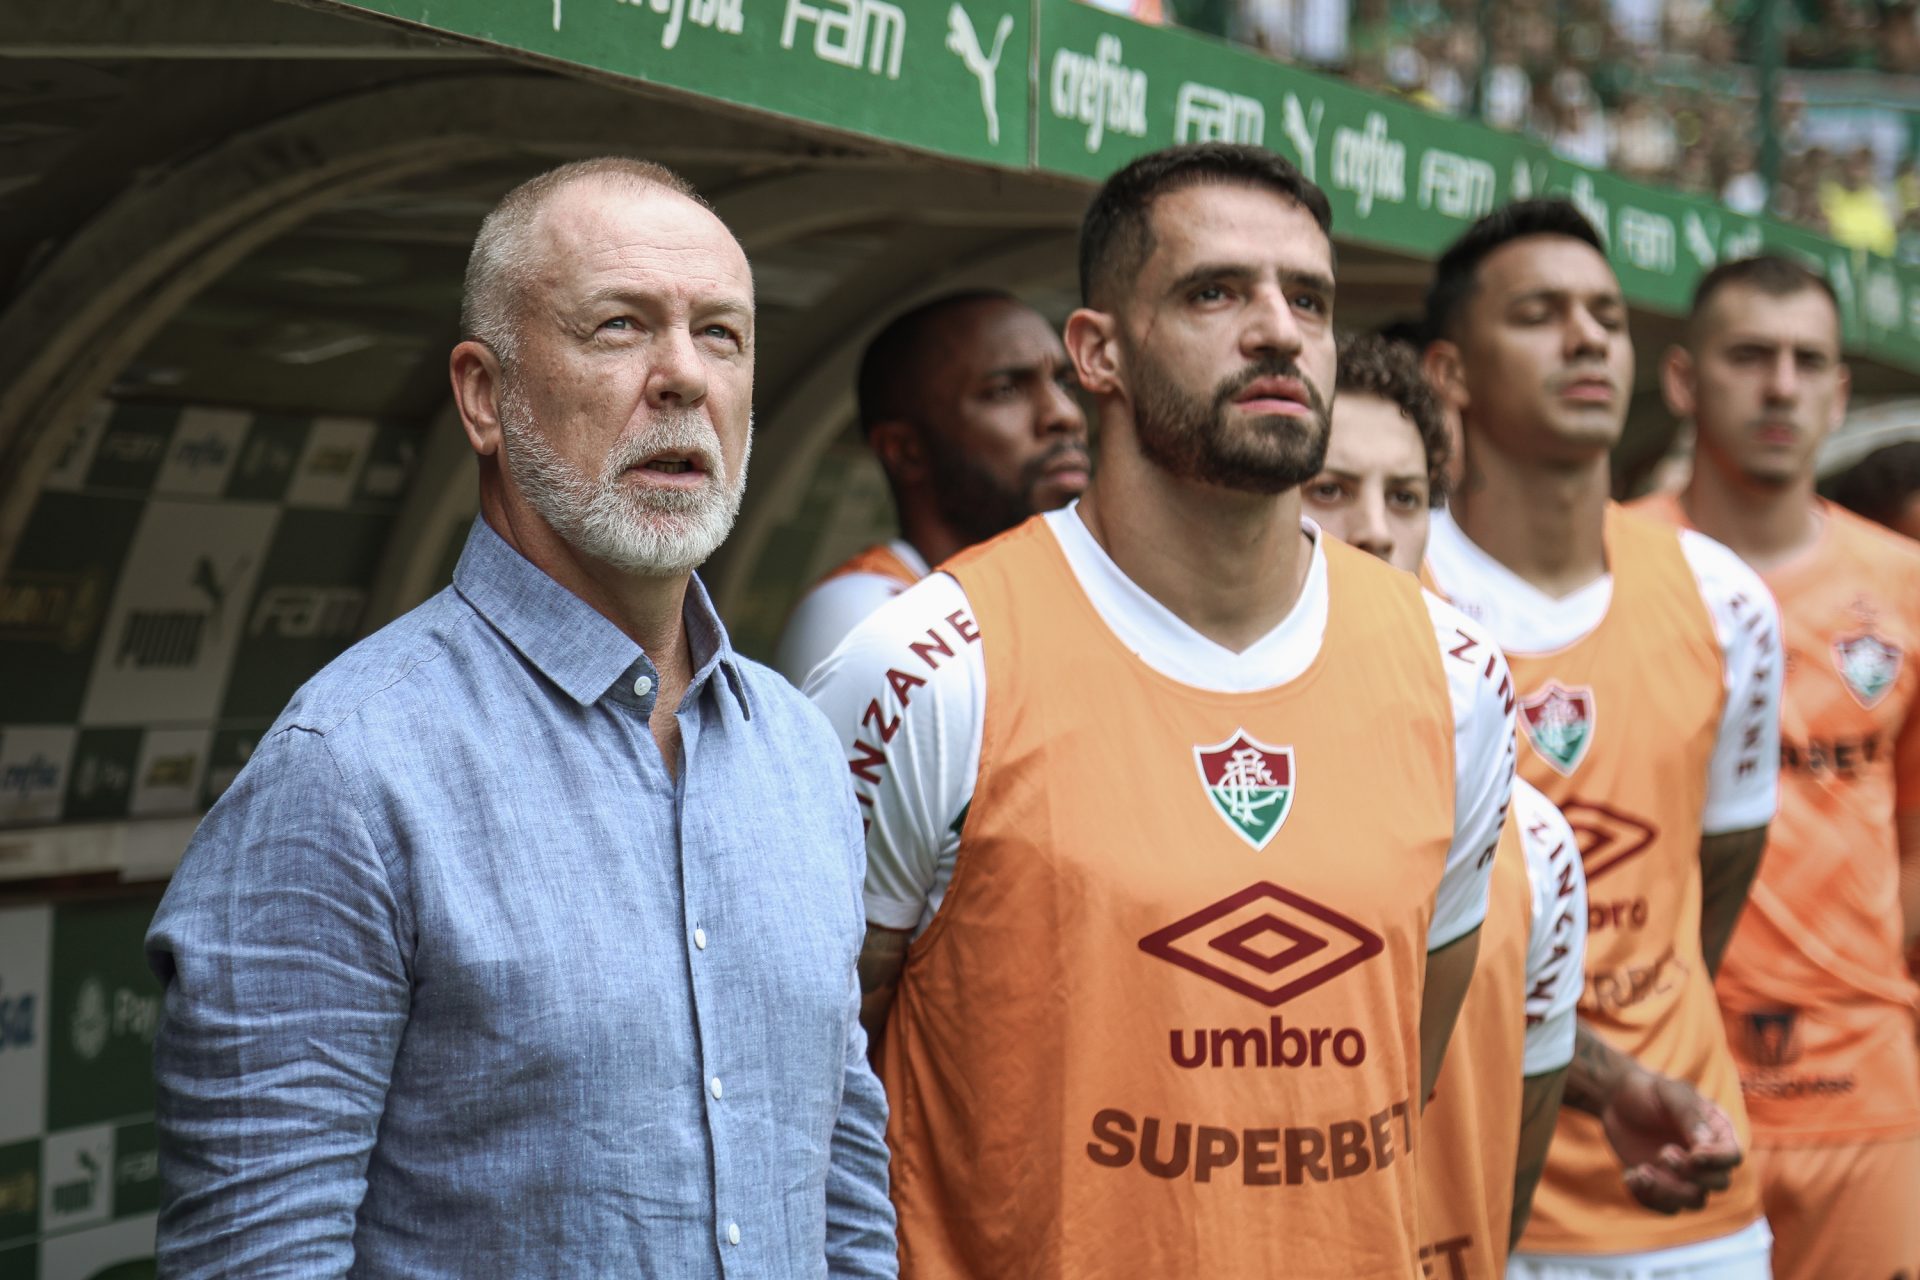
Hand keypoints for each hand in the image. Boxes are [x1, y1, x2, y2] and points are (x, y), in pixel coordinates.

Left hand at [1599, 1066, 1741, 1213]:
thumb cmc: (1648, 1092)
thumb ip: (1689, 1115)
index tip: (1694, 1154)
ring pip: (1694, 1202)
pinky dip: (1648, 1198)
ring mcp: (1686, 1176)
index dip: (1717, 1160)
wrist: (1616, 1101)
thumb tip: (1705, 1143)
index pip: (1732, 1156)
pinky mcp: (1664, 1187)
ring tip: (1641, 1170)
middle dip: (1691, 1174)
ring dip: (1668, 1192)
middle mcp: (1707, 1159)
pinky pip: (1666, 1208)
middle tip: (1663, 1152)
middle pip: (1719, 1183)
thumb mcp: (1670, 1093)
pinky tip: (1629, 1176)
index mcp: (1716, 1132)